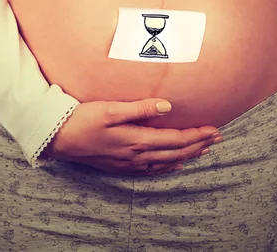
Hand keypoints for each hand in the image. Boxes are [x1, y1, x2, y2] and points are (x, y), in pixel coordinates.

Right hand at [43, 98, 221, 175]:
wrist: (59, 138)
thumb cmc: (83, 119)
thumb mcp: (111, 109)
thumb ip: (140, 108)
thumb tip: (167, 106)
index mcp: (137, 140)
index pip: (176, 139)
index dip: (197, 134)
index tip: (214, 129)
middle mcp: (137, 155)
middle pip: (176, 152)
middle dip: (199, 145)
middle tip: (217, 138)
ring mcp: (129, 163)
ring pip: (166, 162)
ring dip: (187, 156)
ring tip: (203, 150)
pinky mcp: (121, 166)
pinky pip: (151, 170)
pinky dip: (168, 167)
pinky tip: (175, 165)